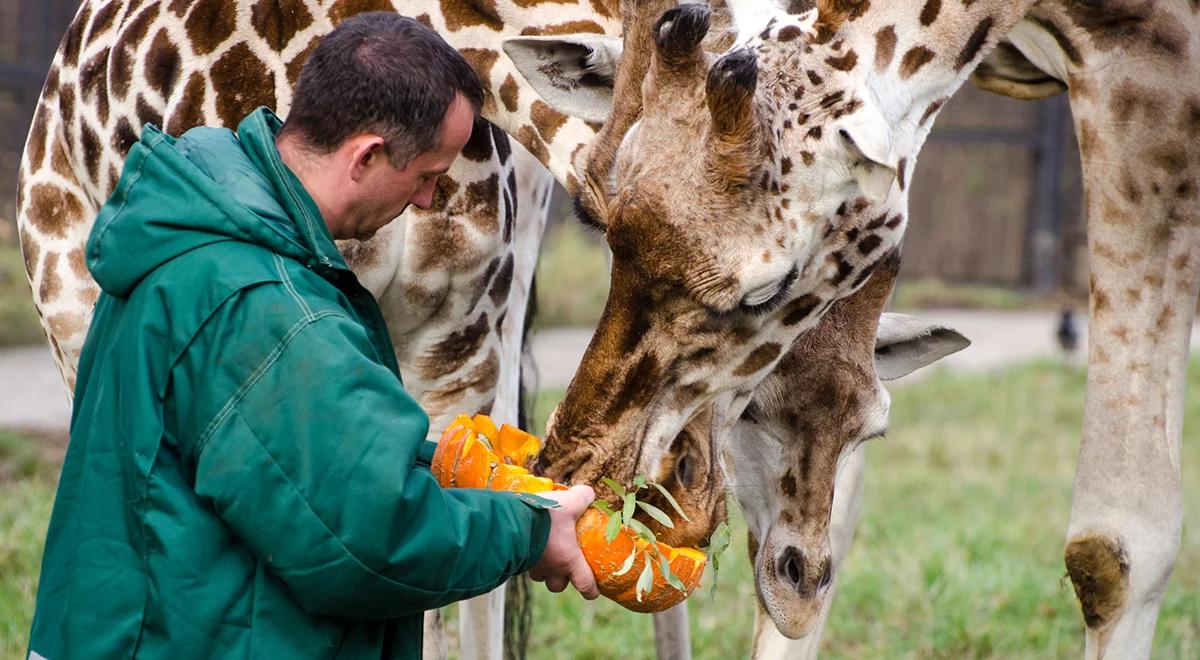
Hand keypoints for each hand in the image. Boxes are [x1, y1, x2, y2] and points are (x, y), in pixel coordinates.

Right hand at [527, 485, 598, 599]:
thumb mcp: (570, 501)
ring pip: (540, 576)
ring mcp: (532, 565)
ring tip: (546, 553)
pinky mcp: (516, 558)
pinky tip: (530, 543)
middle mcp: (551, 567)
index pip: (584, 584)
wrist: (510, 519)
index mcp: (568, 559)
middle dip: (562, 579)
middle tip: (565, 565)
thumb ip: (583, 497)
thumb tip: (588, 494)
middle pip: (558, 586)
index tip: (593, 591)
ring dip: (544, 569)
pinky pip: (525, 565)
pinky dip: (529, 558)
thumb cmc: (544, 515)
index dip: (591, 590)